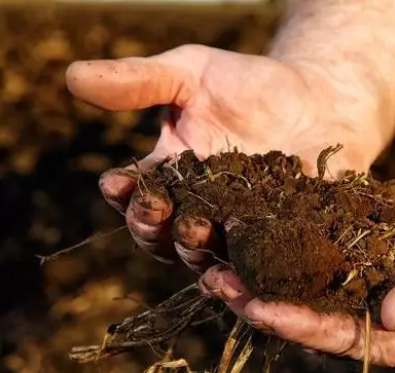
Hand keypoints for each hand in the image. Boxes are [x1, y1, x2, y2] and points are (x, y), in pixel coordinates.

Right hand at [66, 44, 378, 268]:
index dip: (125, 194)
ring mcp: (240, 232)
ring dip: (201, 258)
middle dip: (157, 230)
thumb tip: (72, 75)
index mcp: (172, 178)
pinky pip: (263, 266)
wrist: (322, 98)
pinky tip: (256, 276)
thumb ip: (141, 81)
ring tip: (206, 248)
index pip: (136, 196)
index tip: (120, 184)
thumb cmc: (253, 84)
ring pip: (209, 259)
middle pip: (165, 237)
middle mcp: (200, 212)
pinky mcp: (281, 243)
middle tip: (165, 215)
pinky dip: (255, 276)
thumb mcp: (193, 73)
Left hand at [199, 186, 394, 372]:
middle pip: (322, 314)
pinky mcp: (390, 253)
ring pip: (324, 281)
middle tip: (217, 280)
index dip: (302, 324)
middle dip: (270, 299)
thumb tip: (392, 312)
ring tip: (227, 253)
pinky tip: (273, 223)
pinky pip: (343, 248)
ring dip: (278, 268)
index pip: (350, 338)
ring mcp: (391, 285)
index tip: (257, 307)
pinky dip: (307, 238)